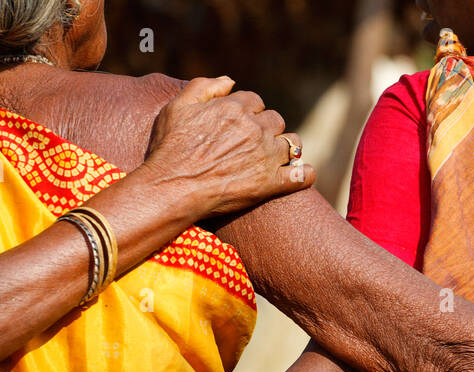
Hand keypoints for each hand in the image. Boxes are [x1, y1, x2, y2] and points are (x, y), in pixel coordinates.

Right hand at [142, 76, 314, 218]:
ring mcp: (266, 156)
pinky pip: (300, 176)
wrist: (172, 188)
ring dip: (288, 149)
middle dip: (267, 129)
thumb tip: (231, 81)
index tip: (240, 125)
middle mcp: (255, 128)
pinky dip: (303, 175)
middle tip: (254, 145)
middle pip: (276, 121)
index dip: (248, 112)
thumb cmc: (170, 149)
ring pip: (293, 144)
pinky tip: (298, 176)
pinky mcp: (270, 183)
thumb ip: (203, 87)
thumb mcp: (177, 106)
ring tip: (277, 159)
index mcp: (235, 108)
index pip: (255, 102)